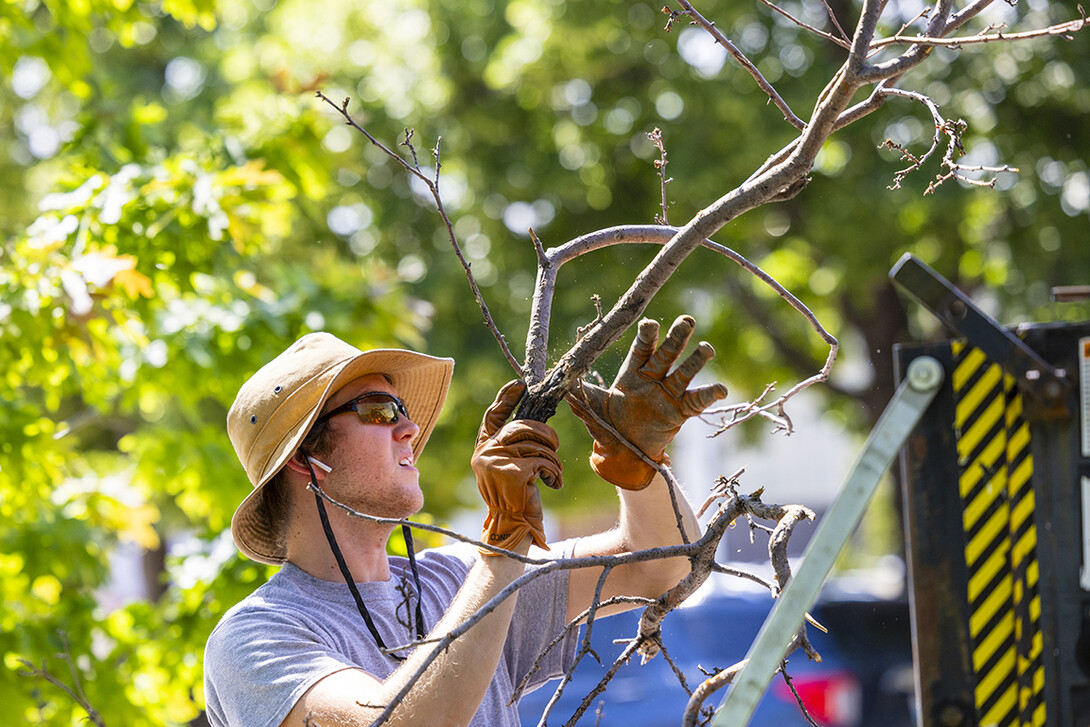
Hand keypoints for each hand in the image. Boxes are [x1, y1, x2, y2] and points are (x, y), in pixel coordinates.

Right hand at [473, 380, 562, 554]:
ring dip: (552, 459)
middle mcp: (485, 452)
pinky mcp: (513, 472)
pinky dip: (554, 472)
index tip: (521, 384)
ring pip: (536, 444)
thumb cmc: (514, 496)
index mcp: (483, 448)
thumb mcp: (508, 467)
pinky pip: (543, 461)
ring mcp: (497, 462)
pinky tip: (554, 484)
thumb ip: (512, 446)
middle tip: (555, 445)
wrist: (511, 526)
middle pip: (521, 426)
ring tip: (554, 472)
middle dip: (545, 433)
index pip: (492, 415)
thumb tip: (533, 422)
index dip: (506, 397)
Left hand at [568, 315, 727, 489]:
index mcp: (631, 372)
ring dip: (695, 361)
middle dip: (676, 338)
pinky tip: (722, 388)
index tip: (651, 323)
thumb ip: (580, 394)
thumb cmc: (607, 424)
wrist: (623, 451)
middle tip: (687, 320)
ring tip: (707, 348)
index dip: (647, 336)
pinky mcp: (681, 411)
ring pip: (684, 372)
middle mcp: (652, 378)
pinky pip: (697, 401)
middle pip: (666, 354)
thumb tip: (560, 384)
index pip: (641, 350)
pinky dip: (710, 394)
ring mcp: (669, 393)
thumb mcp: (592, 407)